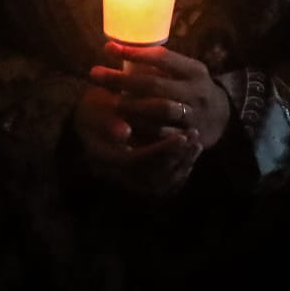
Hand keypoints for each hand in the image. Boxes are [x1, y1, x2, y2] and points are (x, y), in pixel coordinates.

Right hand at [71, 82, 199, 196]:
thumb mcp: (96, 106)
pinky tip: (191, 155)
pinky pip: (162, 185)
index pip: (133, 162)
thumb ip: (108, 120)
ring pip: (158, 184)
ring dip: (180, 165)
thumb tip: (124, 133)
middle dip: (175, 158)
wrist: (93, 112)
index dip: (159, 151)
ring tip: (196, 144)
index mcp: (100, 157)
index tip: (181, 137)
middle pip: (149, 178)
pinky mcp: (138, 178)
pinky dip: (179, 172)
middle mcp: (112, 174)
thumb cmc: (96, 104)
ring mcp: (125, 178)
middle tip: (194, 138)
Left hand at [90, 42, 232, 150]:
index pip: (162, 58)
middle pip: (155, 85)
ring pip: (158, 110)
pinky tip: (121, 123)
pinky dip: (140, 128)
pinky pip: (160, 134)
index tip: (109, 48)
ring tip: (108, 100)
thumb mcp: (186, 71)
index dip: (134, 53)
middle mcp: (195, 92)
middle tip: (96, 74)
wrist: (221, 119)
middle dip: (122, 80)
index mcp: (194, 71)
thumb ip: (161, 66)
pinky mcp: (185, 137)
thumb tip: (120, 51)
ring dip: (130, 106)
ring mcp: (192, 116)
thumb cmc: (193, 88)